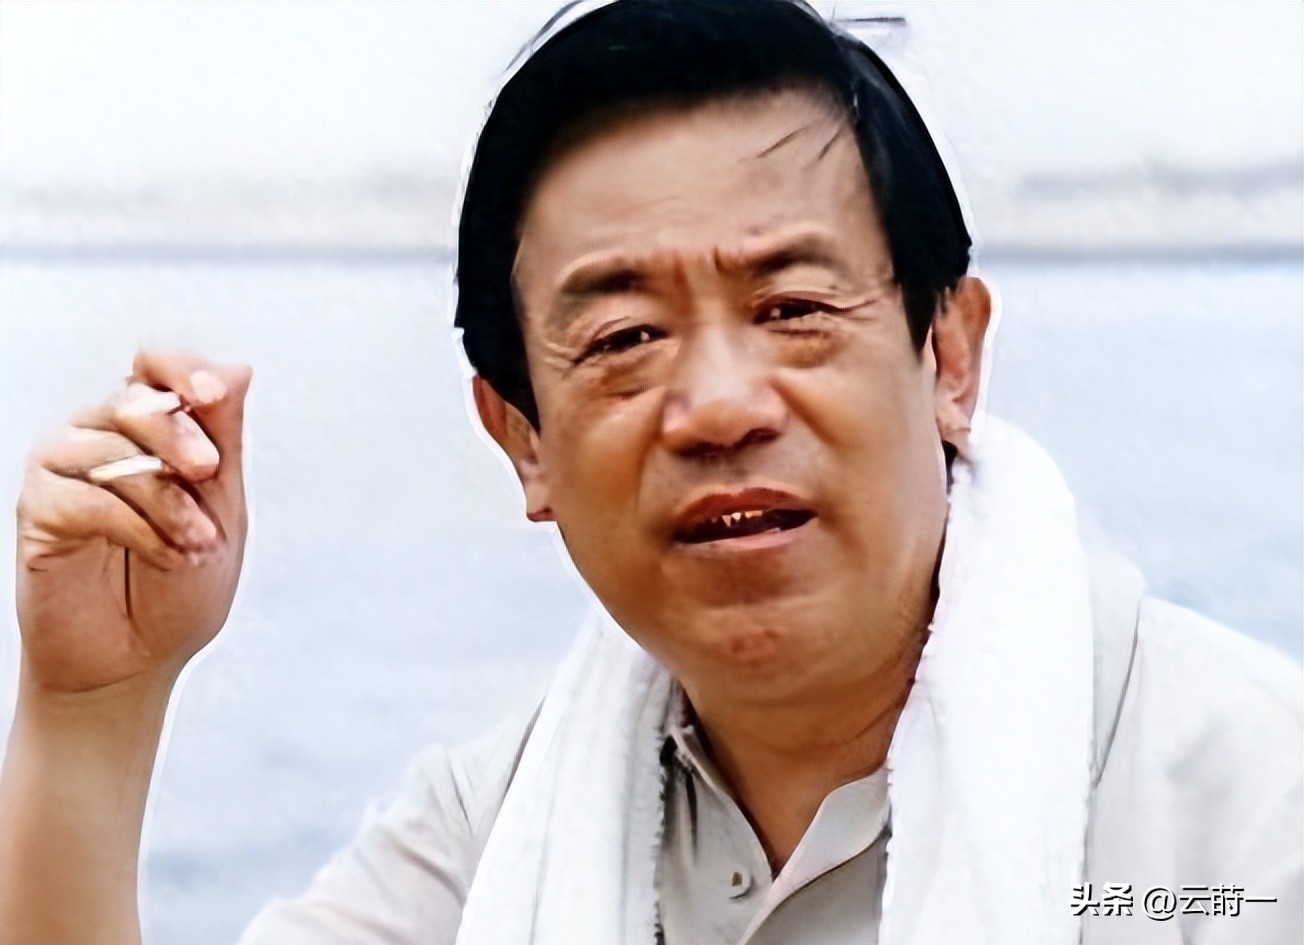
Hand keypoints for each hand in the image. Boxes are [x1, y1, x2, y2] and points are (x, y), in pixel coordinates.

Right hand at [15, 351, 252, 693]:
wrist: (141, 659)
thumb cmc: (182, 585)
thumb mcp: (223, 508)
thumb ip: (224, 437)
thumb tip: (236, 368)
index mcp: (154, 428)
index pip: (156, 363)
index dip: (182, 368)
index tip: (212, 394)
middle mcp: (105, 435)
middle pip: (136, 399)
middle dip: (179, 436)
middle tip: (209, 471)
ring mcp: (67, 467)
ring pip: (111, 447)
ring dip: (168, 500)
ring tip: (196, 543)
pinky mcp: (39, 507)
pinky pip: (83, 495)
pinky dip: (136, 526)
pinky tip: (163, 553)